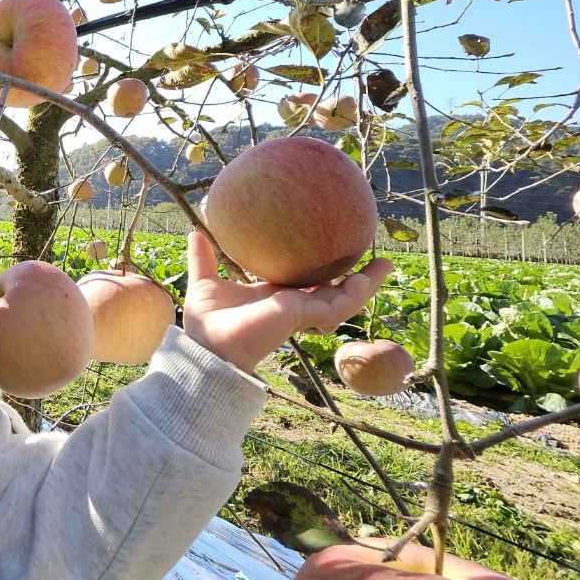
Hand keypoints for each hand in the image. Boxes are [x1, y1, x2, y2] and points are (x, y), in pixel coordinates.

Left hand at [181, 230, 393, 373]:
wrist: (207, 347)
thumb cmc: (206, 323)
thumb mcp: (206, 282)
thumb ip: (203, 259)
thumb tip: (194, 232)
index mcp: (275, 296)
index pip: (306, 283)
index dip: (322, 270)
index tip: (334, 250)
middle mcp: (292, 304)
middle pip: (332, 290)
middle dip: (355, 278)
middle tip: (375, 259)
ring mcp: (300, 312)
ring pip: (343, 299)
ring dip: (366, 284)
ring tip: (386, 264)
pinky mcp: (302, 315)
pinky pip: (337, 305)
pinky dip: (355, 293)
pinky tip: (367, 279)